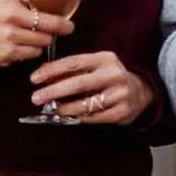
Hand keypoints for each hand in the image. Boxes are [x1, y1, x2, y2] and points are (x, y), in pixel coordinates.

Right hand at [0, 0, 85, 71]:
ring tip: (36, 38)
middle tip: (69, 27)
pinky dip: (33, 51)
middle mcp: (10, 13)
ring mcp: (9, 34)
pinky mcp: (9, 52)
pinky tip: (23, 48)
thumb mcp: (1, 1)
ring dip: (46, 40)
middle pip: (51, 21)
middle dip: (64, 26)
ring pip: (45, 40)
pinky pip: (34, 53)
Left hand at [30, 50, 154, 125]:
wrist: (140, 92)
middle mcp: (114, 74)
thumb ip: (73, 69)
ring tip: (53, 109)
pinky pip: (95, 117)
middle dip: (53, 91)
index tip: (34, 78)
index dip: (51, 71)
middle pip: (78, 83)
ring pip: (86, 103)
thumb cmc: (109, 78)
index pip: (73, 63)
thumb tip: (43, 74)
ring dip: (65, 108)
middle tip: (36, 98)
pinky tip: (71, 116)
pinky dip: (80, 117)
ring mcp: (120, 94)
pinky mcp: (122, 111)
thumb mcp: (95, 67)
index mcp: (105, 58)